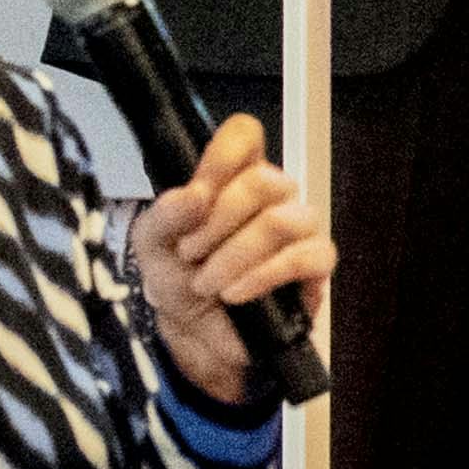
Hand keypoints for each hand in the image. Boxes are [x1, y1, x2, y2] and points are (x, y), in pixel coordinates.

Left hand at [128, 110, 338, 412]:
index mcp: (231, 177)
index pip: (245, 136)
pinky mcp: (316, 265)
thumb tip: (195, 195)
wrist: (194, 332)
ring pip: (284, 221)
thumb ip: (167, 214)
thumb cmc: (178, 276)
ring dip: (236, 255)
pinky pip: (306, 258)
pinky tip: (235, 294)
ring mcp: (300, 227)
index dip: (225, 154)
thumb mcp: (152, 244)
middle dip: (218, 222)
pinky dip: (263, 276)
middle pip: (266, 180)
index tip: (199, 191)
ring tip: (207, 283)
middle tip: (190, 254)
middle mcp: (272, 195)